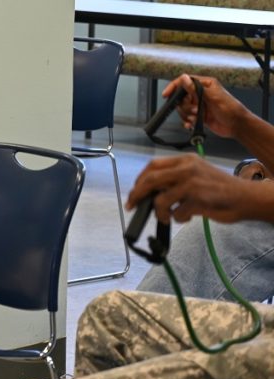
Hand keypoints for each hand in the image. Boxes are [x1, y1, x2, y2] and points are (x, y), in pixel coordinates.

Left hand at [126, 154, 243, 223]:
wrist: (247, 197)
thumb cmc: (221, 188)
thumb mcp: (197, 174)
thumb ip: (176, 178)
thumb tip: (150, 192)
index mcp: (185, 160)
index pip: (153, 165)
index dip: (140, 179)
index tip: (134, 191)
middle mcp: (187, 168)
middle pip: (150, 180)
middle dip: (137, 195)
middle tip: (132, 206)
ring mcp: (192, 183)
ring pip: (160, 200)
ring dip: (160, 213)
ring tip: (166, 217)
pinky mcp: (198, 200)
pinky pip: (177, 213)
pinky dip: (178, 218)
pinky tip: (186, 217)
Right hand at [162, 74, 248, 138]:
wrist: (237, 125)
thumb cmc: (230, 109)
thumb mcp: (212, 97)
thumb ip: (195, 88)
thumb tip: (184, 78)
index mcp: (204, 85)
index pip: (184, 82)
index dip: (174, 87)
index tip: (167, 95)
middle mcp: (200, 93)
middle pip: (181, 97)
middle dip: (185, 106)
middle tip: (195, 110)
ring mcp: (199, 105)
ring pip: (182, 108)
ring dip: (187, 114)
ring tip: (196, 118)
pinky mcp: (198, 115)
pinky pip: (186, 117)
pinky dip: (187, 121)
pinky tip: (191, 124)